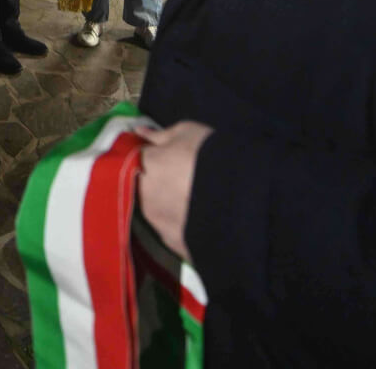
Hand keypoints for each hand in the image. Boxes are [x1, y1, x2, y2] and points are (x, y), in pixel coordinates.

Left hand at [135, 121, 213, 261]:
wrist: (242, 196)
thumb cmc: (212, 154)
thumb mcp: (187, 132)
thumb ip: (159, 134)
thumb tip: (139, 131)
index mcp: (143, 167)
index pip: (132, 161)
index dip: (147, 160)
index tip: (162, 158)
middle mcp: (144, 198)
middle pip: (142, 189)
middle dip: (156, 184)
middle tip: (181, 179)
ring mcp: (158, 224)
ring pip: (156, 213)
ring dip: (168, 206)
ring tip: (193, 200)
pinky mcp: (174, 245)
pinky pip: (173, 232)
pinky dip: (182, 226)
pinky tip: (200, 219)